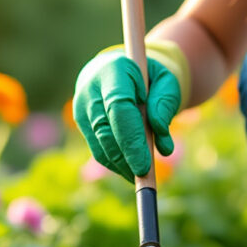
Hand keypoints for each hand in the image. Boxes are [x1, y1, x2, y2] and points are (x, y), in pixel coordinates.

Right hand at [73, 50, 181, 180]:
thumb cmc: (148, 76)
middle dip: (125, 158)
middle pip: (105, 131)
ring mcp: (81, 107)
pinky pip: (97, 148)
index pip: (118, 109)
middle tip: (144, 177)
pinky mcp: (82, 122)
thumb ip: (165, 104)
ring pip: (99, 144)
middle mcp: (90, 89)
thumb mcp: (165, 81)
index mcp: (112, 71)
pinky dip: (114, 163)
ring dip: (120, 165)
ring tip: (141, 178)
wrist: (122, 68)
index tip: (144, 165)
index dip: (131, 140)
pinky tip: (130, 170)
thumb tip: (161, 139)